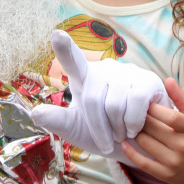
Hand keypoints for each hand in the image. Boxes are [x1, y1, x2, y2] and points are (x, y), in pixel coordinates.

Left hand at [31, 30, 171, 161]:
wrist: (139, 147)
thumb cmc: (105, 136)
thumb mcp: (77, 130)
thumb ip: (58, 120)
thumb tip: (35, 113)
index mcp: (84, 78)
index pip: (72, 61)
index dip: (65, 48)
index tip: (57, 35)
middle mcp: (104, 70)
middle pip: (92, 100)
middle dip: (99, 129)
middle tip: (108, 142)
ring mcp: (128, 73)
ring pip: (115, 105)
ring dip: (118, 130)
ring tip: (123, 133)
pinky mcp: (148, 80)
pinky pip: (136, 103)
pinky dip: (134, 124)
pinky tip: (136, 129)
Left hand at [121, 77, 183, 183]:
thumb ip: (181, 98)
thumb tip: (167, 80)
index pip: (169, 116)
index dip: (153, 109)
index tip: (143, 103)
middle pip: (153, 128)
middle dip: (140, 119)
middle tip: (132, 112)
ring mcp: (175, 162)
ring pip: (144, 143)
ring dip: (135, 133)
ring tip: (132, 126)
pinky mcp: (165, 175)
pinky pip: (142, 163)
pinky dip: (130, 152)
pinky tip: (125, 143)